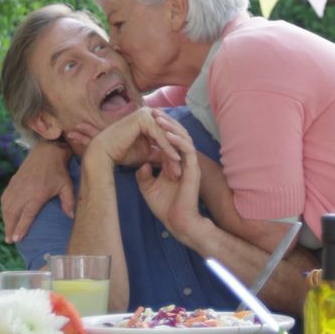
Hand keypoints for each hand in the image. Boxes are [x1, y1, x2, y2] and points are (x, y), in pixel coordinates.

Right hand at [1, 142, 75, 242]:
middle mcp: (24, 191)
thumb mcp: (67, 186)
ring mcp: (17, 186)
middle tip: (9, 240)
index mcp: (37, 194)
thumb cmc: (58, 170)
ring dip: (6, 220)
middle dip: (10, 228)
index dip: (21, 227)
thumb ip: (69, 202)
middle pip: (13, 213)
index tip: (16, 238)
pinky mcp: (13, 182)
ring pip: (7, 207)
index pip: (27, 214)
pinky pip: (5, 198)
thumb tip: (71, 217)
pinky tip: (6, 216)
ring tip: (7, 232)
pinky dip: (4, 209)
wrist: (46, 151)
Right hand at [84, 108, 182, 178]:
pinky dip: (168, 148)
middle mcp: (149, 113)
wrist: (103, 152)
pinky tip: (175, 159)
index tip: (179, 168)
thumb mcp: (146, 153)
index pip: (167, 135)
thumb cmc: (122, 153)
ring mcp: (146, 113)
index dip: (174, 152)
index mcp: (149, 119)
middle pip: (168, 134)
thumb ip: (159, 153)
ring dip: (174, 152)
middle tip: (183, 170)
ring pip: (166, 135)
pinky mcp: (144, 118)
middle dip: (177, 153)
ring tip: (180, 168)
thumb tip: (174, 158)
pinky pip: (160, 135)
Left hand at [134, 114, 202, 241]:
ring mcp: (190, 164)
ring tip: (158, 118)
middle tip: (152, 111)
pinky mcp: (193, 170)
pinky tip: (167, 134)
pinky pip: (188, 150)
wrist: (177, 222)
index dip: (160, 128)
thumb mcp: (148, 188)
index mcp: (176, 162)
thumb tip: (140, 164)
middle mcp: (184, 161)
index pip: (169, 139)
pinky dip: (178, 141)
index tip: (146, 118)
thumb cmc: (166, 207)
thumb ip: (144, 175)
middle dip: (165, 121)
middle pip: (178, 134)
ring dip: (171, 127)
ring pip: (184, 138)